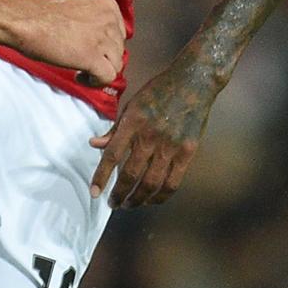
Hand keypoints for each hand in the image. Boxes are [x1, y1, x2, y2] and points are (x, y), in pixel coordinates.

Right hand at [24, 0, 125, 88]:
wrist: (23, 18)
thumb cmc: (39, 11)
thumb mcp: (74, 3)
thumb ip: (90, 15)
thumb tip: (95, 32)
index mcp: (107, 4)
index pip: (119, 32)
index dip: (104, 45)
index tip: (89, 49)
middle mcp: (109, 19)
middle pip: (118, 49)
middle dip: (102, 58)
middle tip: (82, 61)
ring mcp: (102, 38)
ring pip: (116, 65)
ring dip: (99, 70)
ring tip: (80, 70)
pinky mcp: (92, 57)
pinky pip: (108, 77)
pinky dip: (95, 82)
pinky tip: (80, 77)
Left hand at [89, 60, 217, 207]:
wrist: (193, 82)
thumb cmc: (158, 92)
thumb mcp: (131, 105)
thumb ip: (114, 129)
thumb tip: (94, 145)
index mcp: (133, 123)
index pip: (112, 156)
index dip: (101, 177)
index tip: (94, 192)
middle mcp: (150, 136)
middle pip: (131, 174)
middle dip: (119, 194)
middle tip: (113, 204)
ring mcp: (171, 146)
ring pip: (151, 183)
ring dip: (138, 199)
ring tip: (129, 205)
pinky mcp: (188, 151)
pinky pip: (173, 182)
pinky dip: (161, 196)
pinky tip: (151, 200)